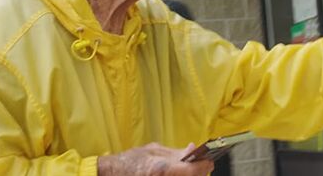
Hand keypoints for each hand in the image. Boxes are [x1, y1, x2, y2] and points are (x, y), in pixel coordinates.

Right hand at [98, 142, 213, 175]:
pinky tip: (180, 172)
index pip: (194, 170)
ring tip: (192, 168)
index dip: (205, 165)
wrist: (113, 174)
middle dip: (200, 171)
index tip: (210, 160)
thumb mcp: (154, 150)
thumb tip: (192, 149)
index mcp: (164, 168)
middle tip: (203, 163)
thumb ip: (175, 152)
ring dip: (192, 174)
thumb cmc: (130, 161)